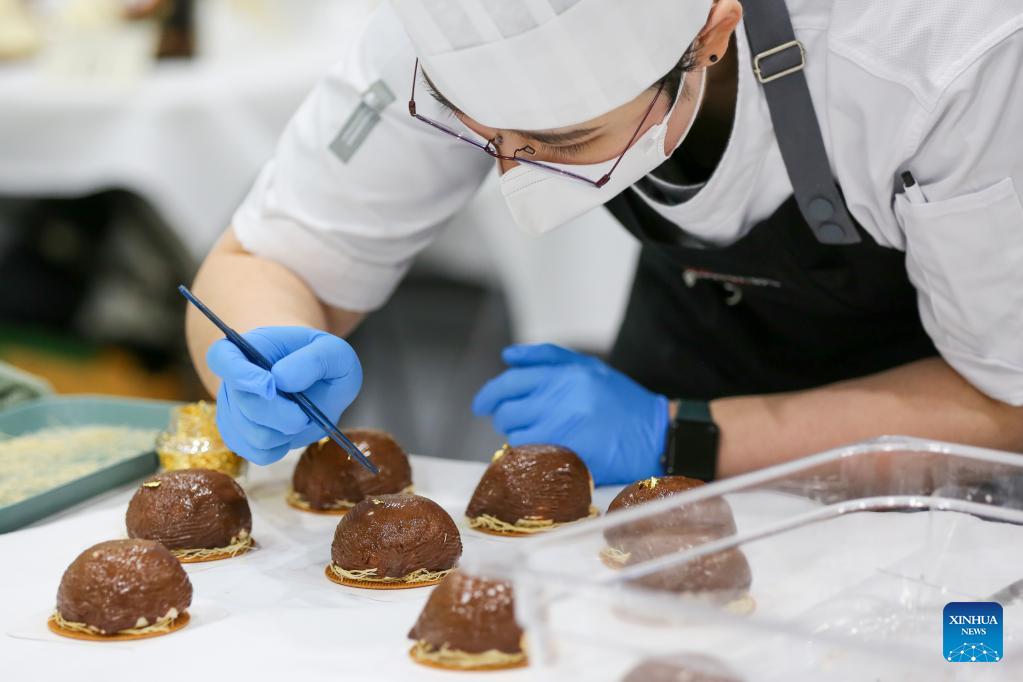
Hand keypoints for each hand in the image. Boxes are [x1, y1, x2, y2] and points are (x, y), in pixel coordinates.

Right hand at [206, 326, 361, 464]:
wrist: (319, 383)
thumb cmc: (323, 363)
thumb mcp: (333, 351)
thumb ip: (314, 359)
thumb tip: (281, 379)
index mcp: (250, 348)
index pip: (222, 356)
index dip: (240, 374)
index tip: (269, 385)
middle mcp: (233, 379)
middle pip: (244, 404)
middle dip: (283, 413)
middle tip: (305, 412)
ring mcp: (232, 410)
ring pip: (252, 434)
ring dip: (286, 432)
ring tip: (300, 418)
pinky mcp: (240, 437)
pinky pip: (257, 453)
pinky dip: (281, 448)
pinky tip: (289, 432)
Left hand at [472, 344, 668, 484]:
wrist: (657, 435)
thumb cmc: (620, 400)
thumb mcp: (589, 367)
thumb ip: (546, 357)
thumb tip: (507, 357)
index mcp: (565, 376)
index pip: (510, 383)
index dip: (489, 395)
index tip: (480, 405)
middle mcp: (561, 401)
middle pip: (507, 412)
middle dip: (506, 418)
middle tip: (518, 421)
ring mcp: (564, 431)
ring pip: (516, 437)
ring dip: (521, 438)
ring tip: (540, 435)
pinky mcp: (569, 458)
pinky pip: (532, 459)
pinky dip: (532, 457)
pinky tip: (546, 452)